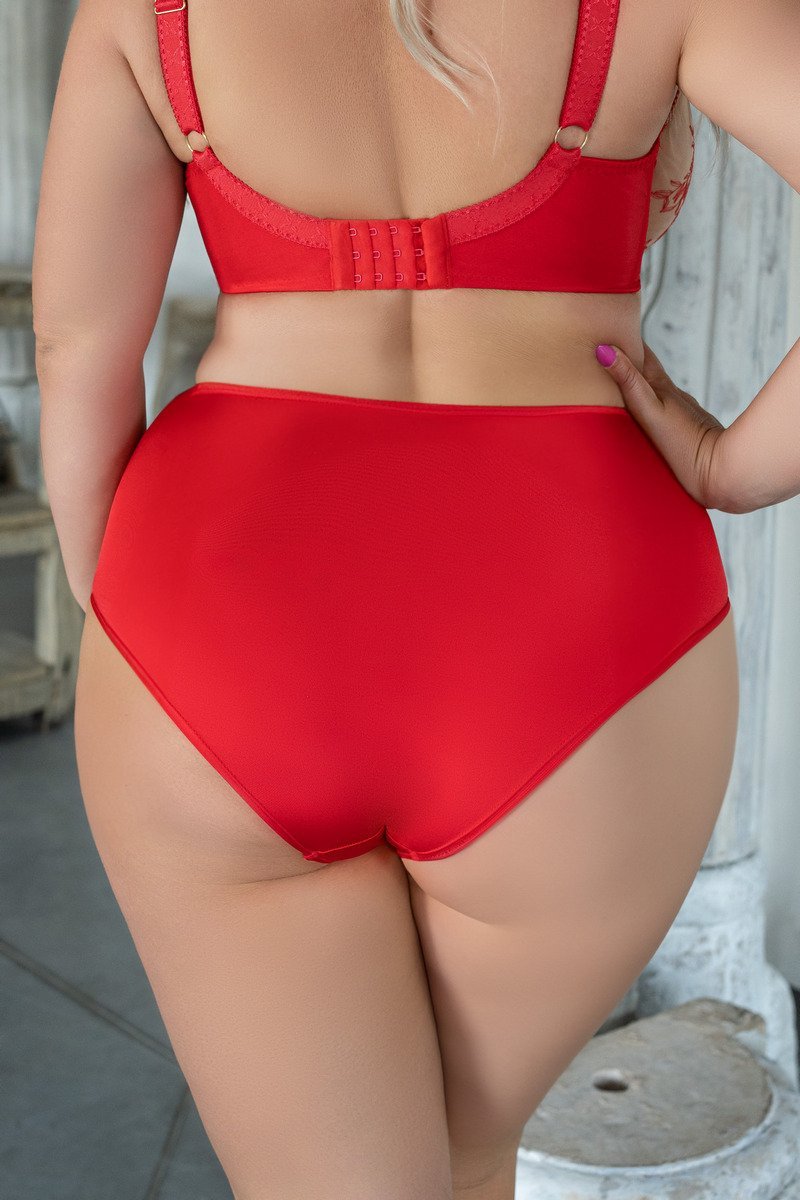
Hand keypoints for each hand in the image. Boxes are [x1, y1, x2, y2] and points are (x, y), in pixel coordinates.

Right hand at [595, 341, 734, 510]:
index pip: (641, 353)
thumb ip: (629, 382)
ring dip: (637, 384)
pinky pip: (660, 412)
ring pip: (654, 393)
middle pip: (647, 370)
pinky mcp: (683, 433)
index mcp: (661, 387)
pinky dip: (648, 406)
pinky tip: (643, 416)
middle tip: (605, 350)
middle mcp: (672, 396)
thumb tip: (606, 350)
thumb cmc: (686, 445)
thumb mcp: (650, 410)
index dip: (625, 338)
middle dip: (627, 359)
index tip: (607, 328)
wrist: (720, 473)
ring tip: (615, 384)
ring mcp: (679, 414)